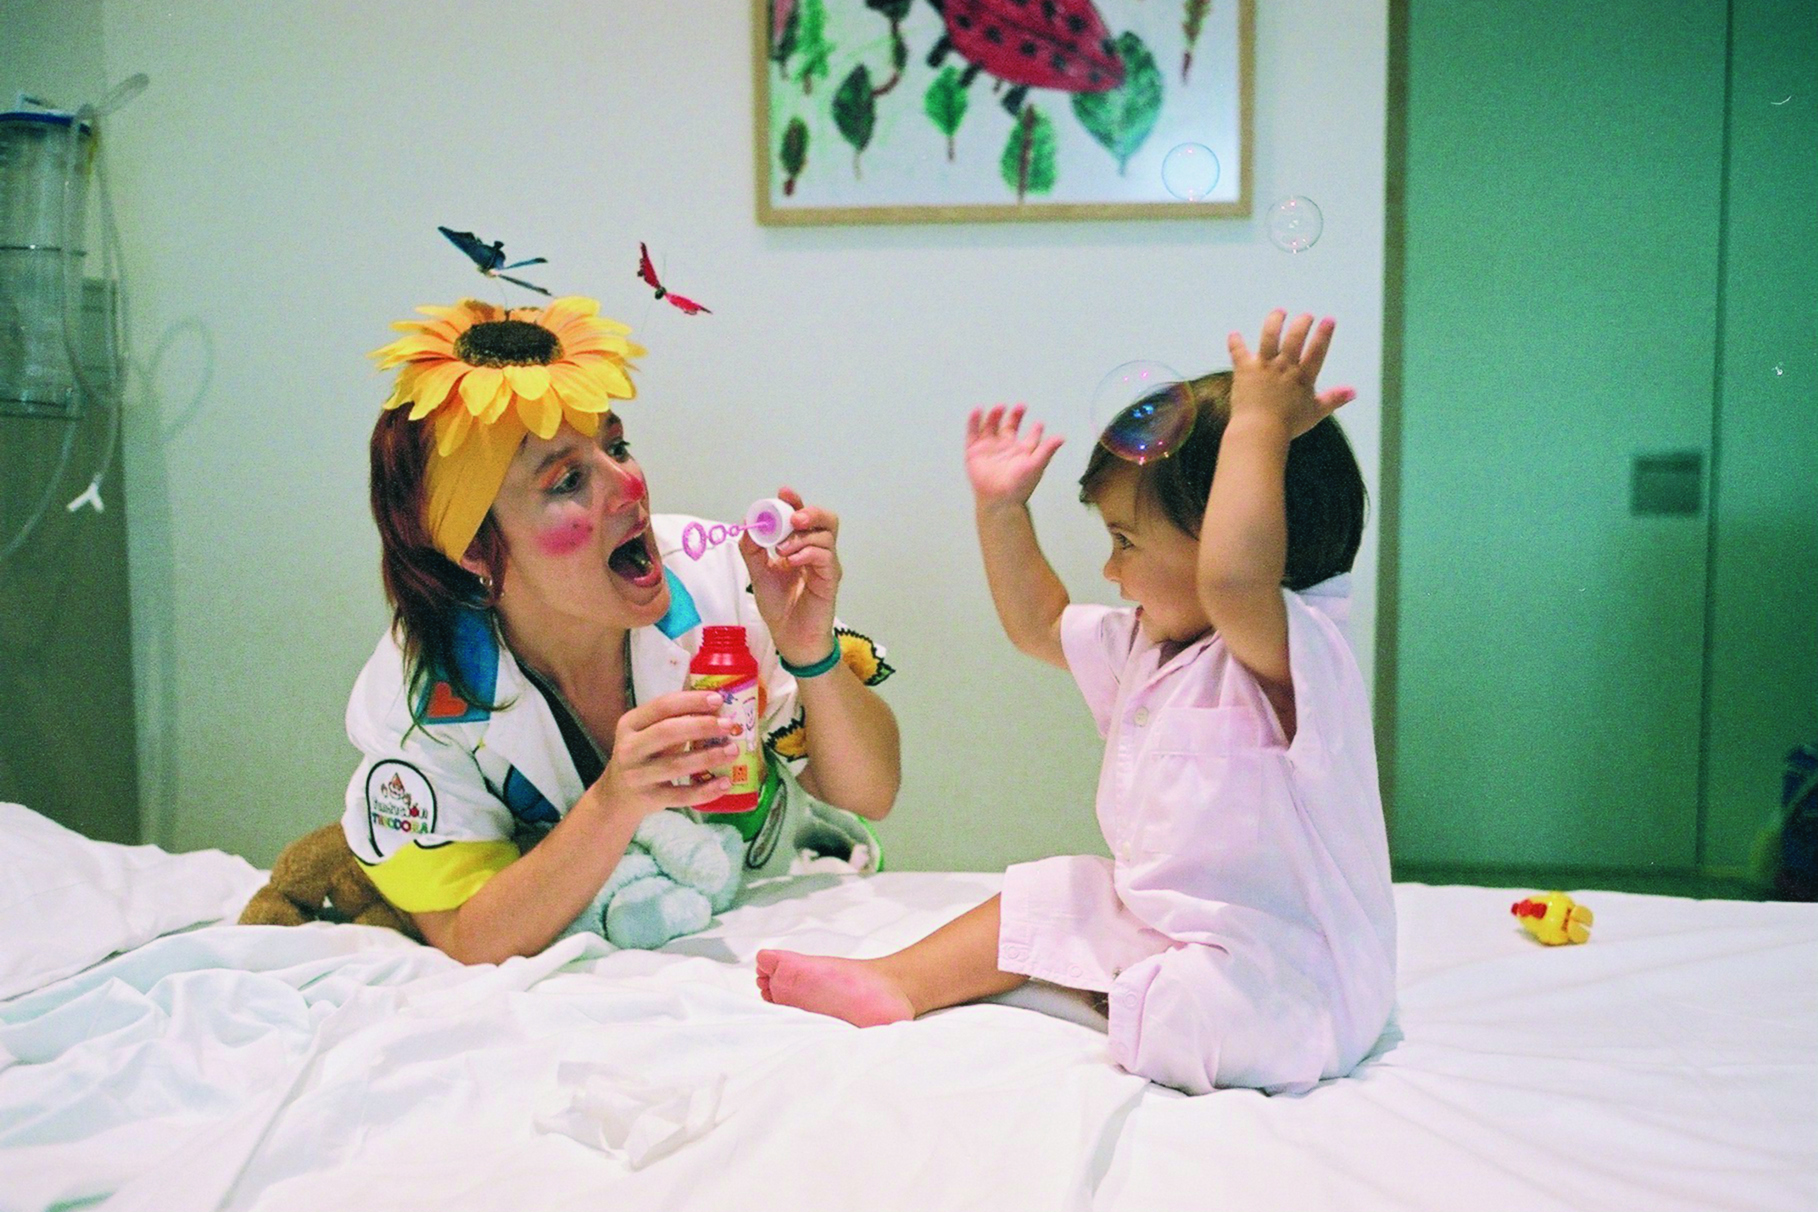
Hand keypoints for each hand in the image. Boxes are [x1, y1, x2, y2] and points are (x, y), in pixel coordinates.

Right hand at [591, 691, 738, 818]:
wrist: (617, 796)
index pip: (662, 706)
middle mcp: (629, 748)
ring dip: (708, 757)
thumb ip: (674, 717)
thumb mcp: (647, 732)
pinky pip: (681, 796)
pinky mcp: (649, 799)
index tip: (718, 699)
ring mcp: (637, 776)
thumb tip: (716, 698)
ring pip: (676, 765)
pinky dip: (705, 790)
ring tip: (733, 751)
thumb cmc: (643, 755)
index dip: (691, 701)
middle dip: (702, 726)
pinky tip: (725, 783)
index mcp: (630, 723)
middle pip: (667, 732)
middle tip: (729, 724)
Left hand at [740, 487, 840, 667]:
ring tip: (782, 550)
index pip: (803, 516)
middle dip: (809, 512)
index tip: (783, 493)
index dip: (795, 501)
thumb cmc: (780, 606)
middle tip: (792, 518)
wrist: (789, 636)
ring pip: (826, 535)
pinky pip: (825, 557)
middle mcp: (817, 551)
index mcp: (800, 546)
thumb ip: (752, 549)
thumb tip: (747, 524)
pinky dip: (807, 553)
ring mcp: (826, 565)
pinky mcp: (830, 579)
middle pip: (826, 519)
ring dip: (802, 537)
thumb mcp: (757, 572)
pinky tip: (792, 562)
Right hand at [965, 404, 1064, 508]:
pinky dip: (974, 422)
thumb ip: (1047, 449)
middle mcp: (1005, 449)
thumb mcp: (1037, 465)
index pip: (1030, 438)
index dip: (1035, 430)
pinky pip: (973, 433)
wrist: (999, 499)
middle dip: (1015, 416)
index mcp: (1021, 452)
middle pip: (1009, 427)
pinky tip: (978, 410)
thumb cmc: (1019, 486)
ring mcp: (989, 449)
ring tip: (1000, 406)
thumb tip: (1062, 437)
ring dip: (995, 416)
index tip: (1039, 423)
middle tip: (1021, 406)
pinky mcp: (974, 452)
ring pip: (991, 427)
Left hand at [1226, 311, 1356, 438]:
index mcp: (1303, 377)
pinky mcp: (1245, 370)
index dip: (1324, 334)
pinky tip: (1234, 334)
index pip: (1317, 351)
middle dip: (1302, 322)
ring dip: (1274, 321)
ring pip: (1269, 335)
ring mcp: (1264, 366)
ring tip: (1279, 312)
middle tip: (1306, 315)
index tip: (1328, 319)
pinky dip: (1235, 342)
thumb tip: (1354, 391)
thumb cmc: (1288, 426)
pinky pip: (1238, 351)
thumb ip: (1334, 399)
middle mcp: (1285, 367)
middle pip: (1295, 337)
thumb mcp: (1315, 412)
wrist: (1259, 432)